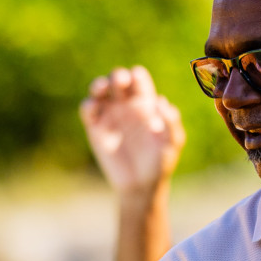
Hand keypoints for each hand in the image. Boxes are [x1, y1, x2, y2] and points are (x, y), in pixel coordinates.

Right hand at [80, 66, 184, 194]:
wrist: (140, 185)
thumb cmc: (160, 162)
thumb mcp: (173, 142)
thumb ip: (171, 122)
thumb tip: (161, 102)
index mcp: (145, 103)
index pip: (139, 80)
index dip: (137, 76)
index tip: (136, 79)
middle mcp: (125, 105)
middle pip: (117, 80)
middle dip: (117, 76)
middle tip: (119, 82)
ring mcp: (109, 115)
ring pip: (99, 91)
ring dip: (98, 85)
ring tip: (101, 88)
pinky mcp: (95, 128)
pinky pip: (87, 110)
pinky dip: (88, 104)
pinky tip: (94, 107)